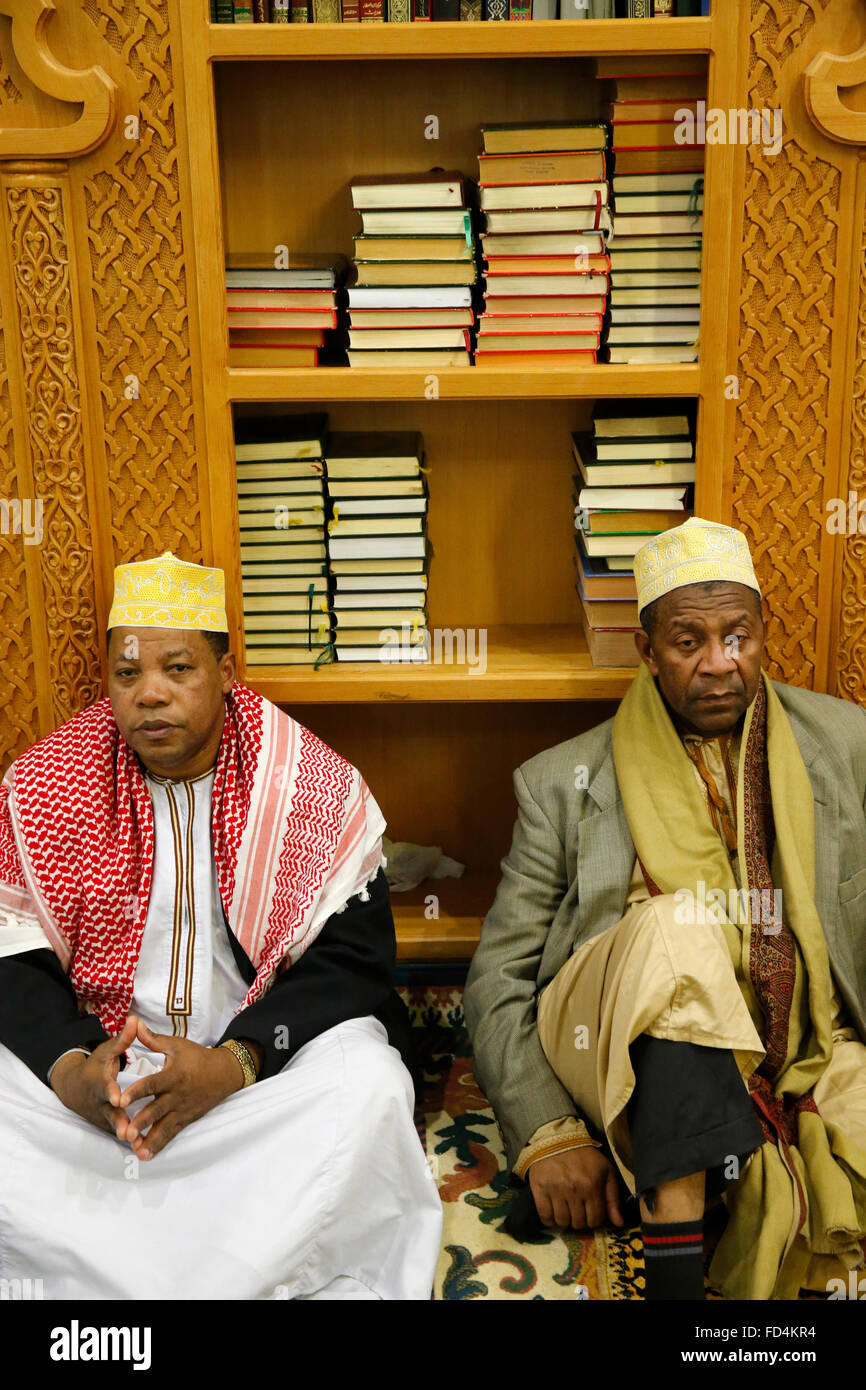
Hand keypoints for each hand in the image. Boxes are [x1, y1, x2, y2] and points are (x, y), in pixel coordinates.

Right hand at [49, 1014, 137, 1139]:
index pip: (104, 1087)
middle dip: (117, 1121)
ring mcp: (102, 1115)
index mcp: (98, 1082)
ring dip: (125, 1135)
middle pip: (108, 1113)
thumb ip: (123, 1039)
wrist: (75, 1088)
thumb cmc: (96, 1066)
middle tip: (127, 1131)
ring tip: (138, 1144)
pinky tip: (143, 1149)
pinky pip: (119, 1133)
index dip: (111, 1092)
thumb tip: (134, 1019)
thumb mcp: (107, 1051)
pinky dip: (129, 1141)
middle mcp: (99, 1102)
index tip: (118, 1098)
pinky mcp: (107, 1125)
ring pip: (114, 1127)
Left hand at [116, 1019, 246, 1160]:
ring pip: (164, 1127)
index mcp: (173, 1075)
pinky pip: (171, 1134)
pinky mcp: (185, 1119)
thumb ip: (153, 1040)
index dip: (137, 1091)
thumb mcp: (177, 1045)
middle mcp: (177, 1095)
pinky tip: (146, 1155)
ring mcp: (182, 1109)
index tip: (122, 1099)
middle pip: (157, 1110)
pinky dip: (159, 1145)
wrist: (224, 1073)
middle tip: (126, 1133)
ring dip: (150, 1140)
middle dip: (142, 1123)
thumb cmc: (197, 1057)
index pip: (152, 1084)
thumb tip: (134, 1024)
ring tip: (136, 1152)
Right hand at [528, 1146, 623, 1230]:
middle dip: (580, 1220)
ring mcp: (555, 1190)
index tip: (591, 1212)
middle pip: (579, 1223)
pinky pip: (545, 1216)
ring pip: (562, 1221)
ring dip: (565, 1219)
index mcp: (592, 1186)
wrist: (557, 1139)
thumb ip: (613, 1198)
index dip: (595, 1219)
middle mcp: (574, 1190)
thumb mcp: (606, 1171)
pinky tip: (553, 1212)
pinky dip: (549, 1219)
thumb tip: (619, 1223)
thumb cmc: (584, 1156)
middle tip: (578, 1210)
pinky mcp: (539, 1189)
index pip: (595, 1220)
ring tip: (566, 1209)